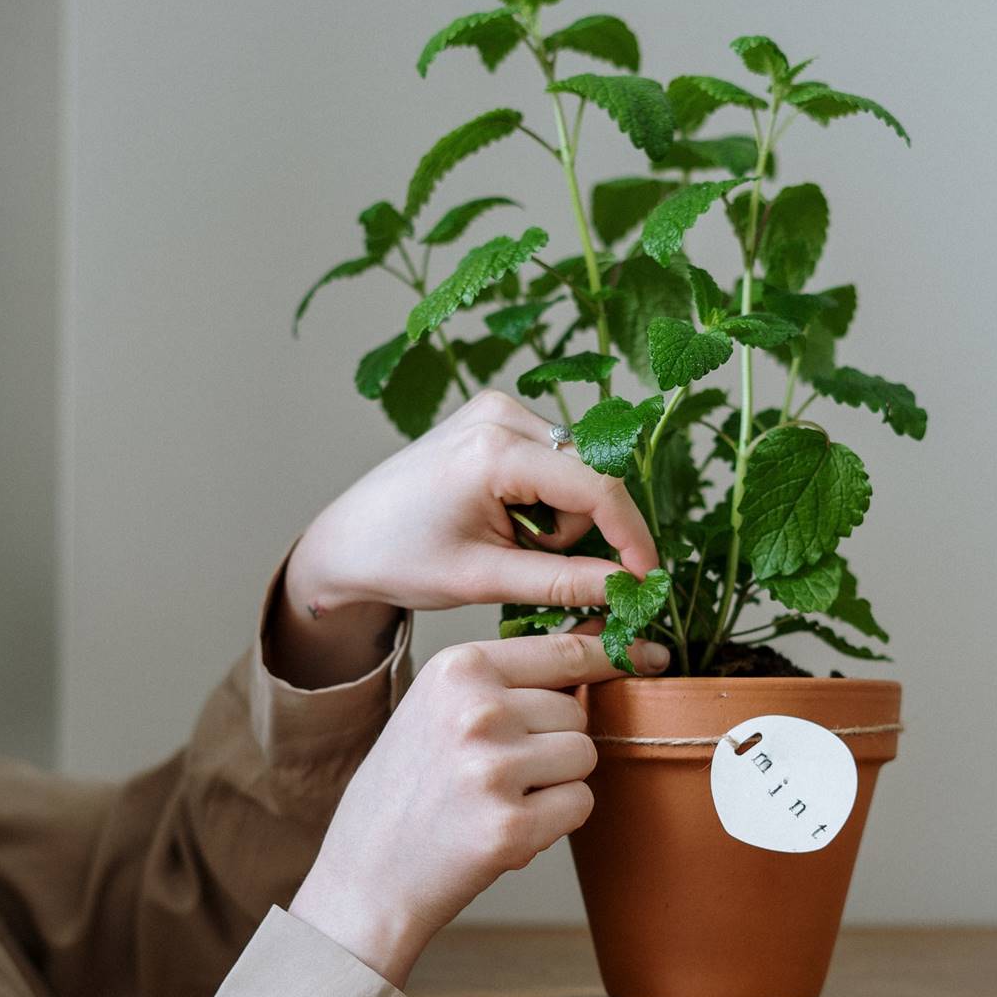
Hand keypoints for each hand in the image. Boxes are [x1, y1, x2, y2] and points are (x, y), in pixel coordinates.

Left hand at [269, 391, 657, 686]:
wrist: (350, 539)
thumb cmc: (402, 558)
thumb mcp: (485, 580)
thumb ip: (564, 582)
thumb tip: (630, 587)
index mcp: (493, 450)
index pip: (596, 487)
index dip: (631, 536)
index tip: (646, 580)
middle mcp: (500, 414)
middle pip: (590, 477)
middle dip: (576, 530)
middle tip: (528, 561)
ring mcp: (497, 408)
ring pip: (577, 471)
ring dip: (559, 518)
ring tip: (507, 540)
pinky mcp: (496, 416)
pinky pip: (556, 461)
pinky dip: (544, 500)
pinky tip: (504, 516)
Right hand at [288, 632, 667, 986]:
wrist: (365, 876)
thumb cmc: (408, 786)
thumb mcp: (440, 706)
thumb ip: (511, 677)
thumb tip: (599, 641)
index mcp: (458, 668)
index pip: (563, 651)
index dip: (608, 658)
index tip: (646, 657)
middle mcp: (477, 710)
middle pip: (577, 711)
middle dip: (556, 741)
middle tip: (501, 770)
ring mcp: (494, 769)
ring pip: (584, 756)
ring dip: (558, 781)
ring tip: (499, 797)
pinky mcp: (511, 827)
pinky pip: (580, 804)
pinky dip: (557, 821)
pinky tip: (506, 827)